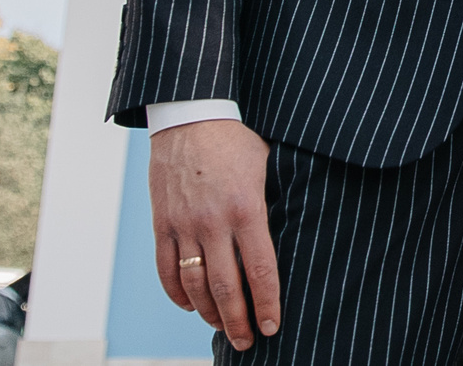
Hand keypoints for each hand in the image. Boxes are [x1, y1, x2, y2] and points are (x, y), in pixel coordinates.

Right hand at [150, 118, 279, 349]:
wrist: (190, 120)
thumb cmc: (238, 144)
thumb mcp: (269, 168)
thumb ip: (277, 204)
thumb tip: (301, 233)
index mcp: (247, 209)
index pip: (261, 269)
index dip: (267, 303)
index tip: (273, 326)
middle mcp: (213, 223)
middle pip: (225, 287)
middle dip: (238, 321)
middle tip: (248, 342)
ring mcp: (184, 226)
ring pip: (194, 285)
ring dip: (209, 313)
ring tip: (223, 327)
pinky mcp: (162, 225)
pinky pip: (166, 271)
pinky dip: (178, 295)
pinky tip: (191, 306)